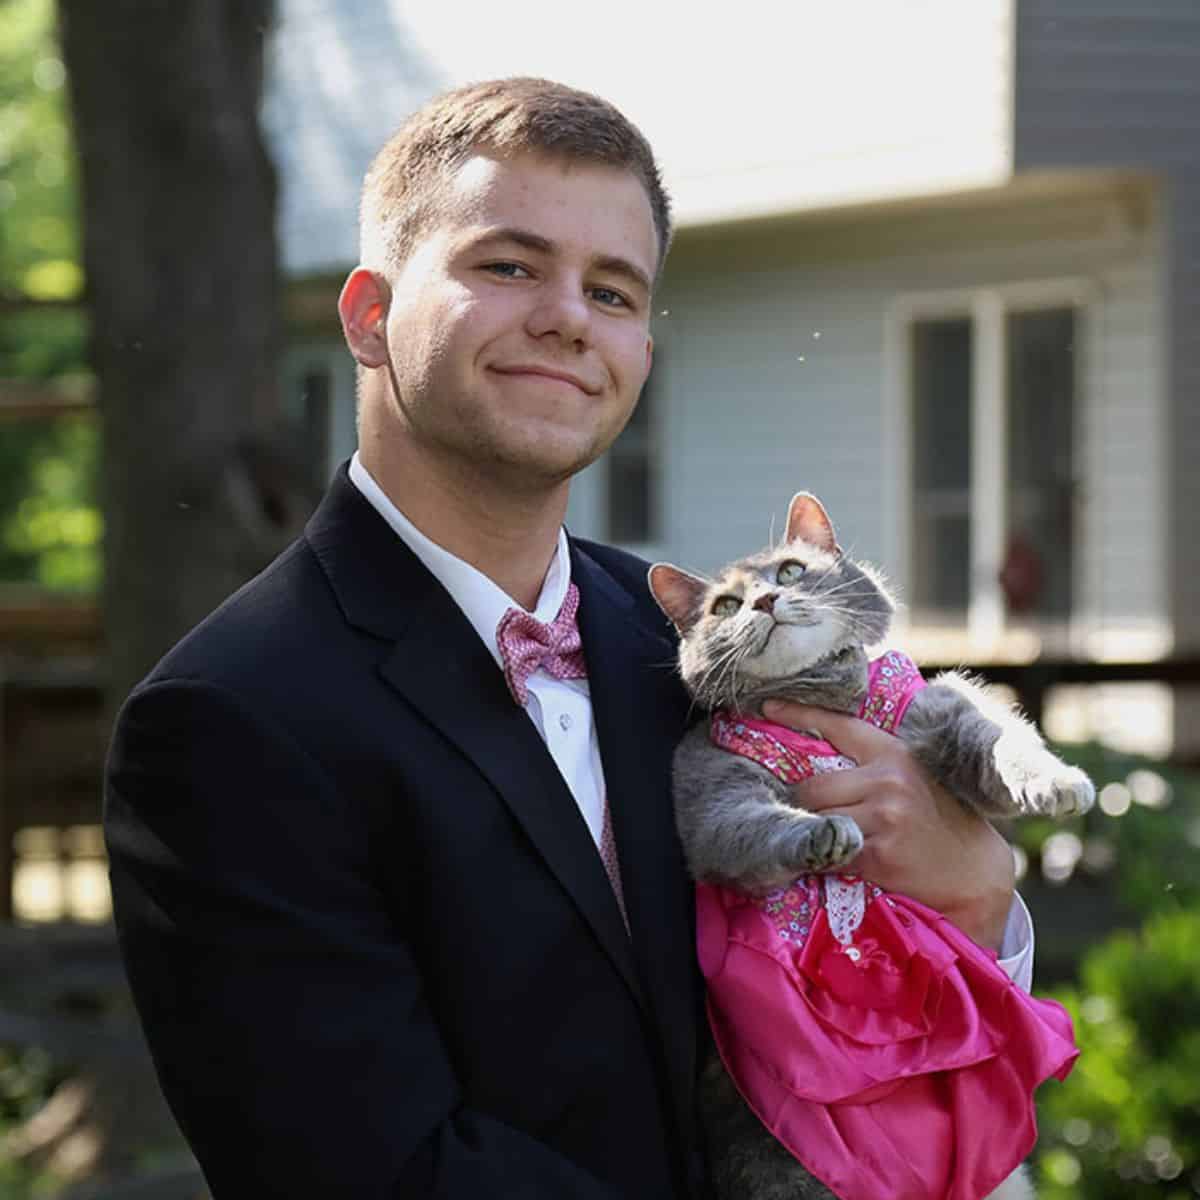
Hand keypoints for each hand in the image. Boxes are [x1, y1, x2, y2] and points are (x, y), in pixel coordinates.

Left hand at [762, 701, 1015, 950]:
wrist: (975, 872)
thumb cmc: (940, 819)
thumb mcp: (914, 776)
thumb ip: (875, 764)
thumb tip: (816, 751)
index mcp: (894, 754)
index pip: (838, 725)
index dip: (799, 714)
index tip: (767, 705)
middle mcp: (888, 780)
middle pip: (812, 785)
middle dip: (802, 801)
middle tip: (801, 811)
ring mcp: (884, 818)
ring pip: (816, 819)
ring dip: (810, 830)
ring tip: (820, 835)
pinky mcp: (878, 855)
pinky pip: (828, 851)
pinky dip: (821, 856)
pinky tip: (829, 858)